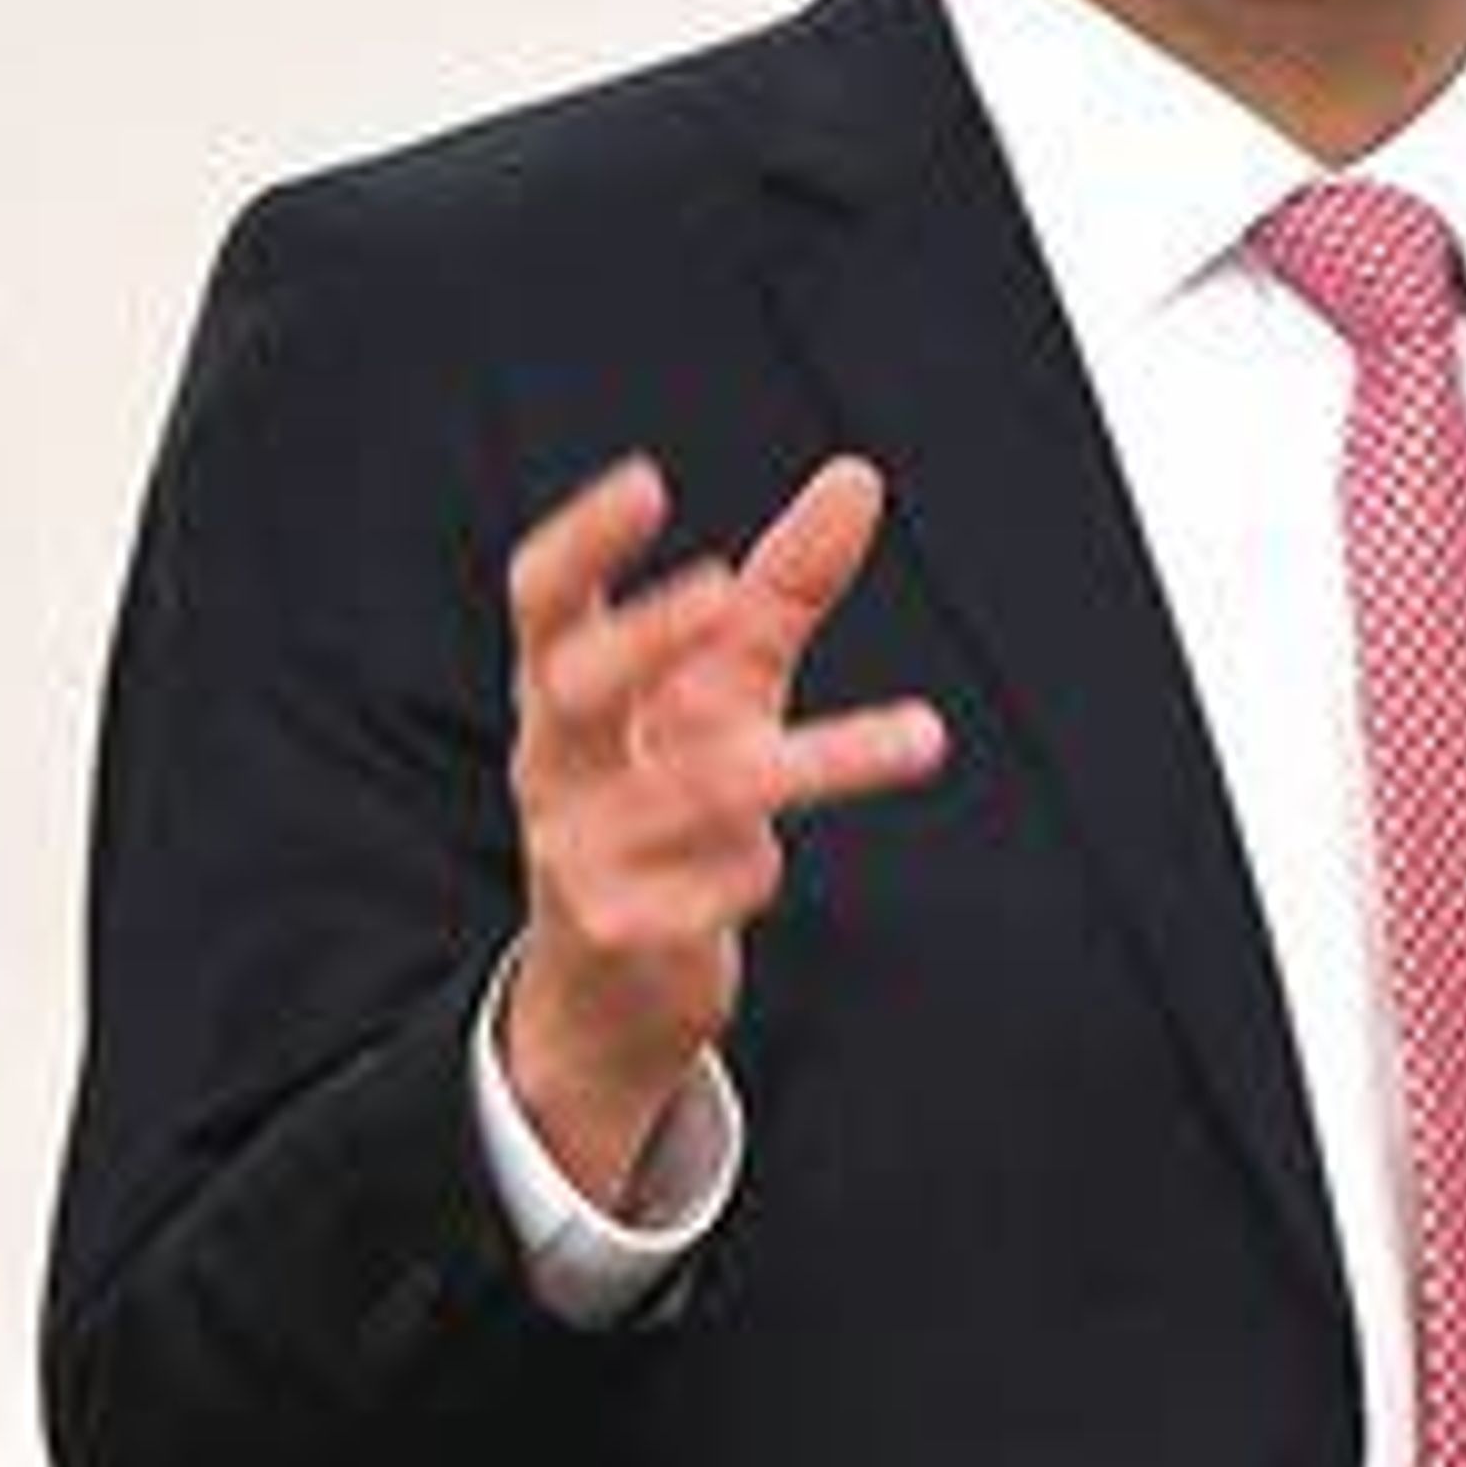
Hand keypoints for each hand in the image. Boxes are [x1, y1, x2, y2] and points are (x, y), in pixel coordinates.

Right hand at [502, 451, 944, 1208]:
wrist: (610, 988)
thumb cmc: (665, 802)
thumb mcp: (721, 696)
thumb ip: (783, 595)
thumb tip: (859, 478)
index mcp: (562, 691)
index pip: (542, 600)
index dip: (582, 542)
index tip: (647, 481)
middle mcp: (554, 762)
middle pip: (576, 686)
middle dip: (645, 638)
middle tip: (725, 590)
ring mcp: (577, 848)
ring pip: (696, 791)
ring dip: (820, 760)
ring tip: (923, 735)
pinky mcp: (618, 929)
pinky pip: (712, 885)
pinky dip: (751, 870)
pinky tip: (762, 869)